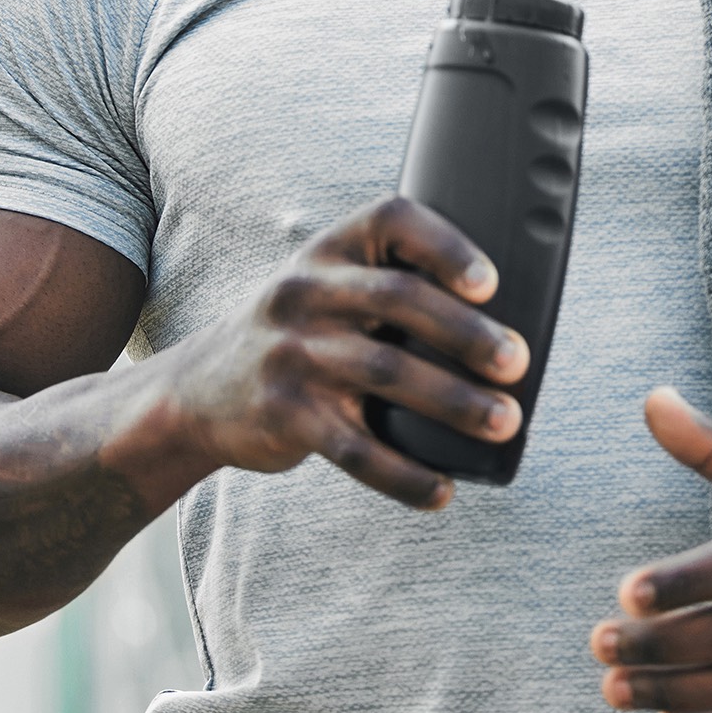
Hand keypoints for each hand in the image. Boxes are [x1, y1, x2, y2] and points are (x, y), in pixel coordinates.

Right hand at [149, 196, 527, 509]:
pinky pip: (355, 452)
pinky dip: (405, 476)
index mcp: (329, 249)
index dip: (446, 246)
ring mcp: (291, 354)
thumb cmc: (297, 332)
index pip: (392, 220)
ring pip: (387, 374)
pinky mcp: (285, 416)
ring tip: (504, 422)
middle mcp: (304, 292)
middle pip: (400, 299)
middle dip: (467, 333)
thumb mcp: (324, 285)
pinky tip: (443, 492)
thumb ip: (389, 284)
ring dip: (455, 403)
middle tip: (516, 363)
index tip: (490, 282)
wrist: (195, 392)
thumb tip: (501, 324)